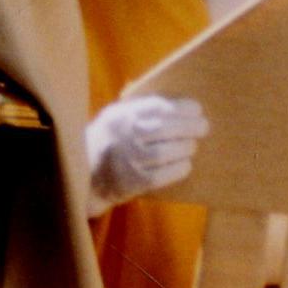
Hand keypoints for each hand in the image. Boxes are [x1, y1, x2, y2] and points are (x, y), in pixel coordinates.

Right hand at [87, 91, 207, 208]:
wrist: (84, 175)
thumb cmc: (108, 141)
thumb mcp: (114, 118)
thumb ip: (139, 109)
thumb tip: (179, 105)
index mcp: (119, 117)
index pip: (156, 107)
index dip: (181, 107)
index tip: (197, 109)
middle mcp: (123, 137)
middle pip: (164, 129)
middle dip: (189, 127)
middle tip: (203, 127)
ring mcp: (127, 161)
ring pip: (165, 152)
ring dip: (185, 148)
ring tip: (192, 146)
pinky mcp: (133, 182)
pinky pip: (162, 175)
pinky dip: (178, 168)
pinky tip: (186, 164)